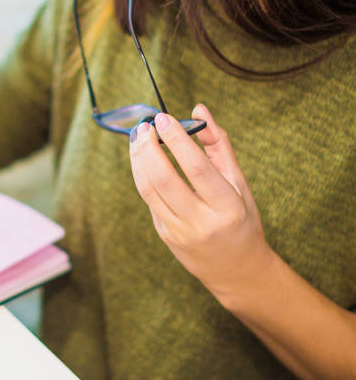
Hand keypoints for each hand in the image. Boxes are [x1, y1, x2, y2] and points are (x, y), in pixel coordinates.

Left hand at [128, 103, 270, 300]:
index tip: (163, 118)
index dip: (177, 140)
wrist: (236, 269)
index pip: (196, 168)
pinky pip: (150, 201)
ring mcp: (179, 232)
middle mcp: (202, 222)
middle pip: (164, 179)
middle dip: (148, 148)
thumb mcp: (239, 183)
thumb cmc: (241, 219)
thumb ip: (219, 145)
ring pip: (149, 190)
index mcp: (228, 207)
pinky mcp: (165, 236)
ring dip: (139, 160)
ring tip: (138, 138)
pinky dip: (143, 176)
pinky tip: (144, 160)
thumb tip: (198, 109)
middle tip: (145, 126)